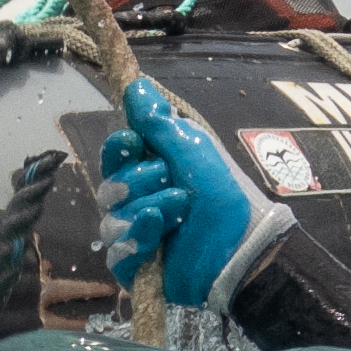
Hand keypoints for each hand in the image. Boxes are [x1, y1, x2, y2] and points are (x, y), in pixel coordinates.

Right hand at [101, 76, 274, 306]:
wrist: (240, 253)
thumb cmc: (223, 201)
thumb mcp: (196, 154)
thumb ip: (161, 123)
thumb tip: (136, 85)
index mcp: (150, 171)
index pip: (115, 153)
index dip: (120, 147)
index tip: (134, 141)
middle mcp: (136, 201)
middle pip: (110, 184)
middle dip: (140, 181)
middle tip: (173, 183)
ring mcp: (131, 234)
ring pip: (112, 217)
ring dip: (147, 209)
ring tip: (179, 211)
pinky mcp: (131, 265)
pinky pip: (115, 250)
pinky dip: (138, 238)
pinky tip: (159, 233)